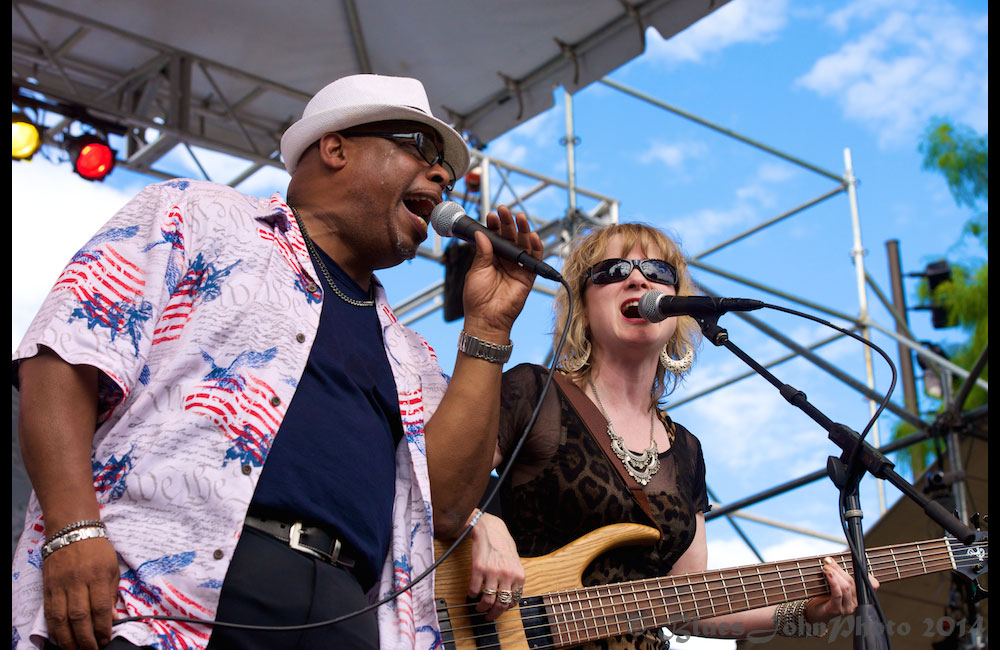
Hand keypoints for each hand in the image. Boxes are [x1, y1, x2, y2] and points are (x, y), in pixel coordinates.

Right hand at [43, 537, 119, 649]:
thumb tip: (111, 618)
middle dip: (86, 638)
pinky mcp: (48, 587)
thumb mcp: (112, 567)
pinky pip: (49, 612)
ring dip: (68, 639)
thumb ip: (111, 593)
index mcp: (98, 575)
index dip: (103, 628)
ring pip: (62, 618)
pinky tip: (61, 638)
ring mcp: (61, 585)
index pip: (100, 608)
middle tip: (91, 649)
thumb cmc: (97, 550)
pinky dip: (54, 629)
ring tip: (75, 649)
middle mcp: (78, 581)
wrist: (72, 532)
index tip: (105, 639)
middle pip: (80, 617)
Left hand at [461, 205, 543, 342]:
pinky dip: (535, 247)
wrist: (486, 318)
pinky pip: (535, 260)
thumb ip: (482, 252)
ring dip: (523, 230)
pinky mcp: (528, 276)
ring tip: (520, 217)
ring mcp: (517, 267)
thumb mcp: (476, 271)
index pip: (494, 236)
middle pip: (510, 237)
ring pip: (523, 244)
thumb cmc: (477, 298)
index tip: (491, 215)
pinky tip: (533, 235)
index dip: (494, 225)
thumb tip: (482, 233)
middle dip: (508, 223)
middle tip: (504, 211)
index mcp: (490, 257)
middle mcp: (505, 260)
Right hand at [466, 512, 524, 621]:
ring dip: (482, 608)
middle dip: (494, 614)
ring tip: (479, 608)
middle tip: (489, 617)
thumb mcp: (515, 562)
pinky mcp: (478, 569)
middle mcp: (507, 575)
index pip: (514, 600)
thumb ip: (514, 579)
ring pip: (487, 600)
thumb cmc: (503, 545)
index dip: (506, 608)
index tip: (500, 610)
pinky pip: (474, 590)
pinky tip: (471, 594)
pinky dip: (472, 595)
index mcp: (518, 575)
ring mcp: (492, 572)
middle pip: (501, 604)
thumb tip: (510, 598)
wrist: (491, 529)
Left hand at [806, 556, 879, 622]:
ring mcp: (848, 607)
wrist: (817, 612)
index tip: (855, 563)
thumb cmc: (827, 596)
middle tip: (829, 560)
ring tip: (826, 567)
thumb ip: (843, 574)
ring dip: (835, 573)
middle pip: (854, 582)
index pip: (873, 585)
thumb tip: (837, 559)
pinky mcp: (837, 609)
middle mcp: (857, 603)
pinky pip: (837, 593)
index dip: (867, 574)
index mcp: (861, 596)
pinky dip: (833, 581)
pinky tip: (828, 574)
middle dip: (840, 568)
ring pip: (846, 587)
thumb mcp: (838, 584)